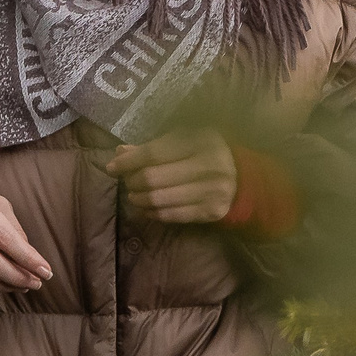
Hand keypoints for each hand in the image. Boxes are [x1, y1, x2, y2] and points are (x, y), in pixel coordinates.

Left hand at [106, 130, 239, 225]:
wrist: (244, 177)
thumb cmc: (206, 152)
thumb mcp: (184, 140)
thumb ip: (153, 147)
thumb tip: (119, 153)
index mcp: (201, 140)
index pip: (154, 153)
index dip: (128, 162)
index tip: (112, 167)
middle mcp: (210, 165)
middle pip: (153, 178)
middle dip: (132, 182)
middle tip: (127, 182)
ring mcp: (213, 190)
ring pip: (160, 200)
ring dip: (139, 199)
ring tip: (134, 195)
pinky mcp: (212, 211)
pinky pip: (172, 215)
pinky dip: (152, 213)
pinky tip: (147, 208)